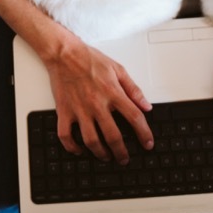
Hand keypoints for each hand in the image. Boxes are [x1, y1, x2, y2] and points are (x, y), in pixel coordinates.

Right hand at [43, 38, 154, 164]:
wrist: (64, 53)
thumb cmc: (90, 59)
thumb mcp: (118, 69)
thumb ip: (133, 89)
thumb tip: (146, 106)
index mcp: (112, 93)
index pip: (134, 118)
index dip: (144, 133)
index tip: (147, 144)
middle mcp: (96, 104)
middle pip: (113, 136)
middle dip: (121, 152)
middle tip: (124, 159)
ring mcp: (79, 109)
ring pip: (91, 140)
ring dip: (100, 153)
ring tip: (106, 157)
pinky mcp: (64, 111)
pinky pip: (66, 136)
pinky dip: (72, 147)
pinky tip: (79, 150)